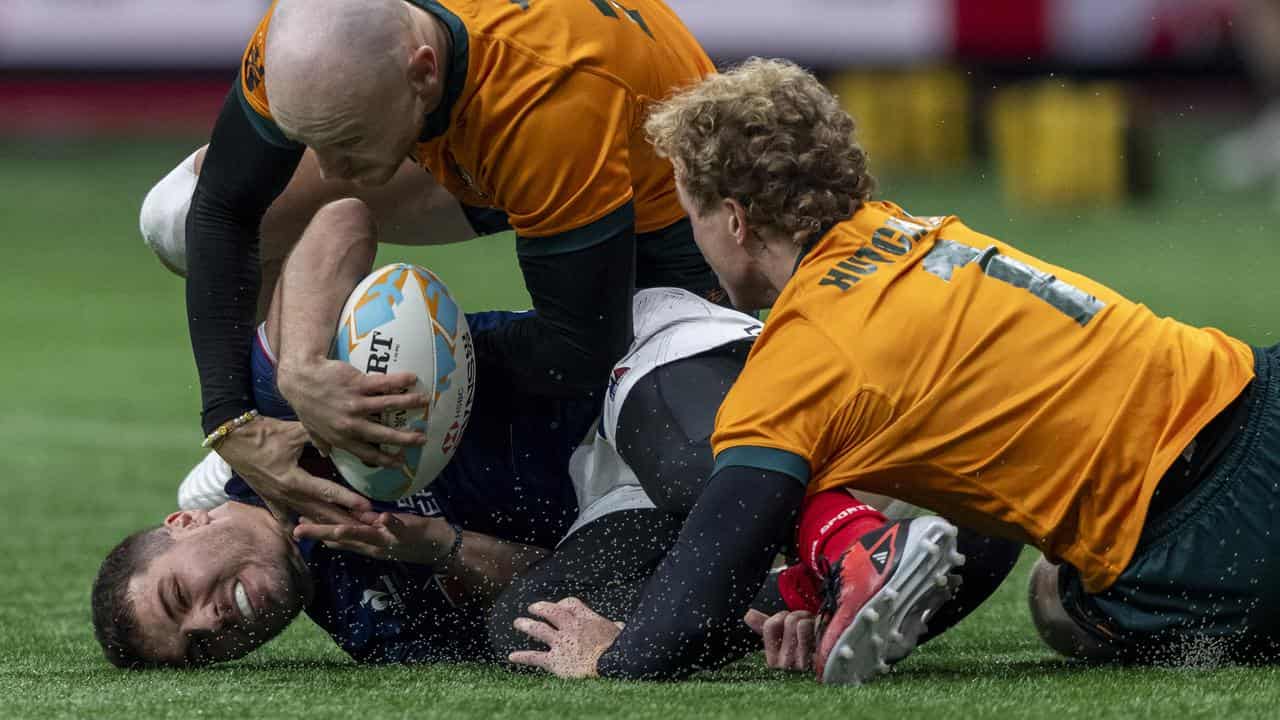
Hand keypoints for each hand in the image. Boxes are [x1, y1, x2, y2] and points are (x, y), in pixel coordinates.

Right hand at [215, 415, 371, 524]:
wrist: (233, 438)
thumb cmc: (265, 433)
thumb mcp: (295, 432)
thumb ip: (319, 437)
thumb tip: (343, 437)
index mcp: (293, 479)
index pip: (327, 492)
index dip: (348, 500)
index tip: (367, 508)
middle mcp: (286, 494)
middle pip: (321, 511)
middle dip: (344, 521)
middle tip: (366, 529)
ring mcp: (276, 499)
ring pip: (306, 516)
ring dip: (327, 525)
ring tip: (347, 534)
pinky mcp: (268, 499)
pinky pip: (283, 517)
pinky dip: (293, 526)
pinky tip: (302, 537)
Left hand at [276, 356, 428, 466]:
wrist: (299, 378)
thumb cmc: (305, 403)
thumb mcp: (311, 427)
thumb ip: (320, 441)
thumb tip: (325, 453)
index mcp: (341, 438)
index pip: (368, 453)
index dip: (386, 460)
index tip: (401, 462)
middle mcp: (351, 424)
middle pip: (384, 434)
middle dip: (405, 439)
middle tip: (423, 439)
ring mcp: (355, 403)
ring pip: (388, 405)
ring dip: (409, 403)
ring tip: (426, 401)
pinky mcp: (358, 384)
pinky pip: (384, 383)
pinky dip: (400, 381)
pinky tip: (413, 378)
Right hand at [293, 511, 454, 564]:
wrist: (439, 548)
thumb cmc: (407, 537)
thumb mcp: (379, 535)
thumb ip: (358, 532)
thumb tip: (332, 530)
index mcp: (365, 542)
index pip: (335, 536)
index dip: (315, 531)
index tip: (292, 524)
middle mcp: (373, 544)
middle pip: (344, 538)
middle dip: (320, 533)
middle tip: (298, 530)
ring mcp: (390, 540)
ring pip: (367, 536)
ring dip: (351, 533)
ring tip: (333, 529)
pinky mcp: (408, 533)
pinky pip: (398, 528)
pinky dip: (391, 523)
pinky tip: (382, 516)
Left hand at [508, 598, 621, 678]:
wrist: (611, 666)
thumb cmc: (618, 650)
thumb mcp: (619, 634)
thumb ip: (617, 628)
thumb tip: (621, 625)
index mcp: (587, 619)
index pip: (570, 604)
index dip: (562, 603)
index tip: (559, 605)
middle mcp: (571, 627)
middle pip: (551, 611)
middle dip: (540, 608)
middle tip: (532, 607)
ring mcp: (561, 643)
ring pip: (538, 629)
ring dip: (526, 625)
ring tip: (518, 622)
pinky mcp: (555, 661)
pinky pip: (534, 657)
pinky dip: (522, 656)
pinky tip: (512, 656)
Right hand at [744, 609, 815, 671]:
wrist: (826, 658)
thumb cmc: (803, 645)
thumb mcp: (782, 636)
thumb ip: (763, 625)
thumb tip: (748, 615)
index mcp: (773, 660)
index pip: (770, 626)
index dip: (780, 618)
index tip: (787, 623)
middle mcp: (787, 665)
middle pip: (789, 622)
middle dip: (799, 616)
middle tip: (805, 626)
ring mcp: (805, 663)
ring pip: (801, 625)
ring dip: (809, 620)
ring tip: (813, 629)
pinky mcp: (822, 658)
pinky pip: (818, 630)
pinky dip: (820, 622)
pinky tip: (822, 631)